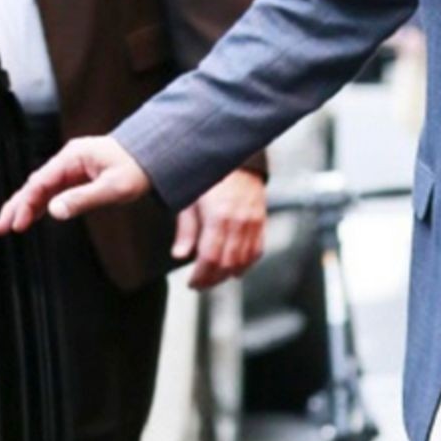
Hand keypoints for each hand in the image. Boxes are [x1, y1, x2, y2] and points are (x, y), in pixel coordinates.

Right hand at [0, 135, 151, 235]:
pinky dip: (40, 204)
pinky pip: (53, 190)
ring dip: (25, 206)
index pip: (40, 182)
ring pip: (41, 188)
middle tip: (1, 227)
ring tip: (8, 226)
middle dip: (17, 206)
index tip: (17, 223)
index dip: (26, 203)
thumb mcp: (114, 187)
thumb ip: (84, 199)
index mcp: (73, 157)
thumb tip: (54, 210)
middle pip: (35, 184)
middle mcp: (69, 160)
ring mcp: (73, 167)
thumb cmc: (139, 167)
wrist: (157, 154)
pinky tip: (31, 217)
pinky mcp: (78, 175)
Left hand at [174, 168, 267, 287]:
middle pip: (227, 264)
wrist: (237, 155)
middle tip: (200, 284)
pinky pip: (257, 250)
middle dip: (213, 279)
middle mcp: (238, 221)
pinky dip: (247, 263)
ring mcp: (253, 221)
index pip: (210, 258)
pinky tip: (235, 268)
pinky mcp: (261, 220)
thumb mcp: (189, 198)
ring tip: (215, 278)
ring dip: (229, 274)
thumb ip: (186, 229)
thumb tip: (179, 255)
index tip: (192, 283)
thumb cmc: (208, 175)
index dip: (201, 276)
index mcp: (218, 216)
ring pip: (244, 260)